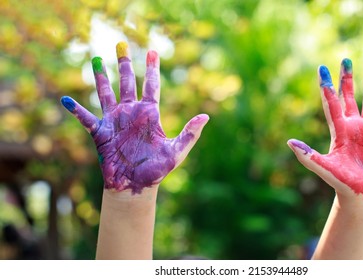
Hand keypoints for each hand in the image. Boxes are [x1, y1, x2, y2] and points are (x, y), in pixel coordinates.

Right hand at [61, 42, 208, 193]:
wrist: (135, 186)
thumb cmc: (157, 170)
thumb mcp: (176, 151)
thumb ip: (189, 134)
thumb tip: (205, 116)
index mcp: (149, 115)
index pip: (151, 86)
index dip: (152, 69)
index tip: (153, 51)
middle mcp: (131, 113)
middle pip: (127, 83)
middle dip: (124, 64)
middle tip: (121, 44)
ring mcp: (115, 121)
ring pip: (106, 93)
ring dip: (101, 77)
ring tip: (96, 59)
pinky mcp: (100, 133)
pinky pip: (86, 119)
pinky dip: (76, 110)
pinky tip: (65, 99)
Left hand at [287, 59, 362, 200]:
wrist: (360, 195)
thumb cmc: (342, 183)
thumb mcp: (326, 168)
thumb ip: (309, 156)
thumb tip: (290, 143)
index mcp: (339, 131)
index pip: (331, 103)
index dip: (327, 86)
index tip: (322, 68)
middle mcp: (353, 128)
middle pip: (348, 97)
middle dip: (346, 79)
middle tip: (345, 59)